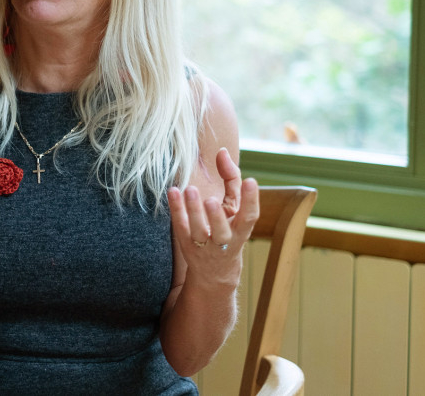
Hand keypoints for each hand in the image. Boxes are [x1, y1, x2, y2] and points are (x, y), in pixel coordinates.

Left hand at [168, 149, 258, 282]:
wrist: (214, 272)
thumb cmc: (228, 229)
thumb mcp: (235, 208)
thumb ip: (231, 179)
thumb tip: (222, 152)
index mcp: (241, 232)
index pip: (250, 218)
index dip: (252, 201)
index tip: (251, 181)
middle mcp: (224, 242)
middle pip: (221, 232)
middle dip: (216, 217)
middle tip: (211, 199)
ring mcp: (203, 246)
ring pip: (197, 231)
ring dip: (193, 211)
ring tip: (190, 189)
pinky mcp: (186, 244)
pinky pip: (180, 227)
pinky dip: (176, 210)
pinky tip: (172, 192)